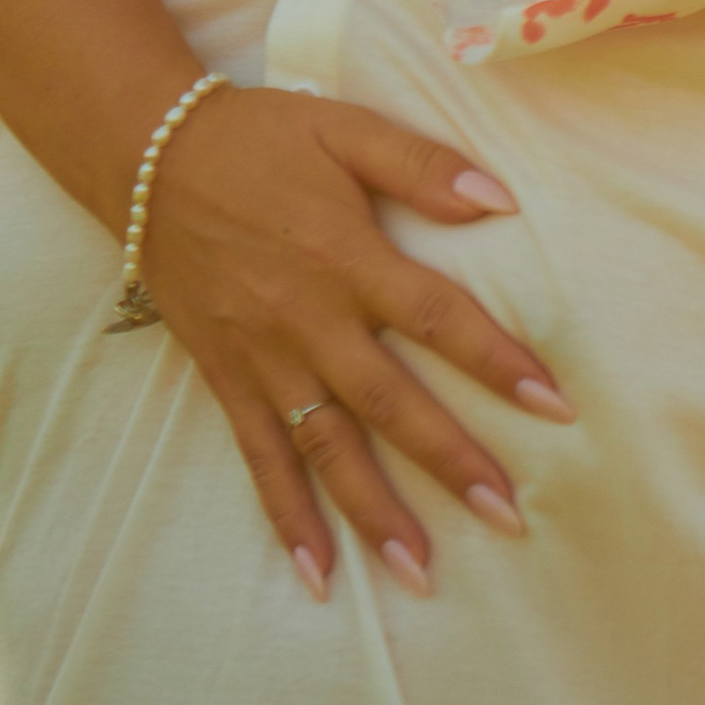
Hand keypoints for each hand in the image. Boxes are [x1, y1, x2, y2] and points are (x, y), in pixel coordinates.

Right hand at [140, 84, 570, 591]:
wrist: (148, 158)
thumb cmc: (259, 139)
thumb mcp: (344, 130)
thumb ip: (420, 166)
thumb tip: (502, 199)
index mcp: (348, 257)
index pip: (438, 319)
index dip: (498, 361)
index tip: (556, 406)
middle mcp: (309, 320)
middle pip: (390, 404)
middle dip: (451, 463)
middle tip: (509, 516)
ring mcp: (264, 358)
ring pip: (327, 449)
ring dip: (376, 513)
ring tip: (422, 572)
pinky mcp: (227, 379)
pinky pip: (260, 459)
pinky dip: (288, 518)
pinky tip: (318, 574)